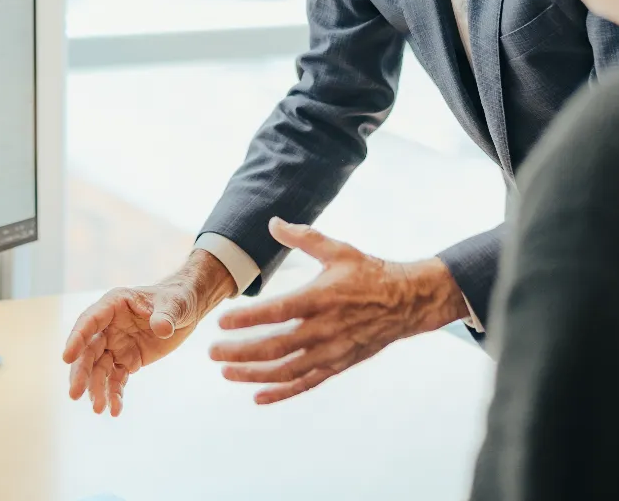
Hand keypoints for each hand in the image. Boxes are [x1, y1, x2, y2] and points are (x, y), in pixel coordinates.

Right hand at [62, 249, 235, 415]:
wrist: (185, 311)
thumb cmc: (176, 299)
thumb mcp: (175, 305)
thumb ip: (166, 316)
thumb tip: (162, 328)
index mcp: (114, 304)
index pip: (90, 321)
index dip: (78, 338)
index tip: (67, 357)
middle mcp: (109, 326)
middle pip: (89, 350)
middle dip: (81, 372)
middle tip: (75, 394)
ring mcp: (116, 344)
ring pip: (99, 368)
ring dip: (96, 388)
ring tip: (100, 409)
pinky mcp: (127, 360)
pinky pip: (116, 379)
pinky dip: (114, 394)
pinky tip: (115, 410)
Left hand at [211, 217, 466, 404]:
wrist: (406, 302)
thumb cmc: (368, 272)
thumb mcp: (338, 249)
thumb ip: (303, 237)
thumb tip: (272, 222)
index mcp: (321, 298)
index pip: (278, 312)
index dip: (248, 319)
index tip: (221, 323)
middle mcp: (325, 329)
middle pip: (276, 347)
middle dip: (241, 352)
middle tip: (212, 353)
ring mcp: (332, 352)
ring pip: (287, 371)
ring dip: (254, 375)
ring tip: (226, 372)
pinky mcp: (338, 365)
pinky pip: (306, 384)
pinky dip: (281, 392)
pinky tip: (257, 396)